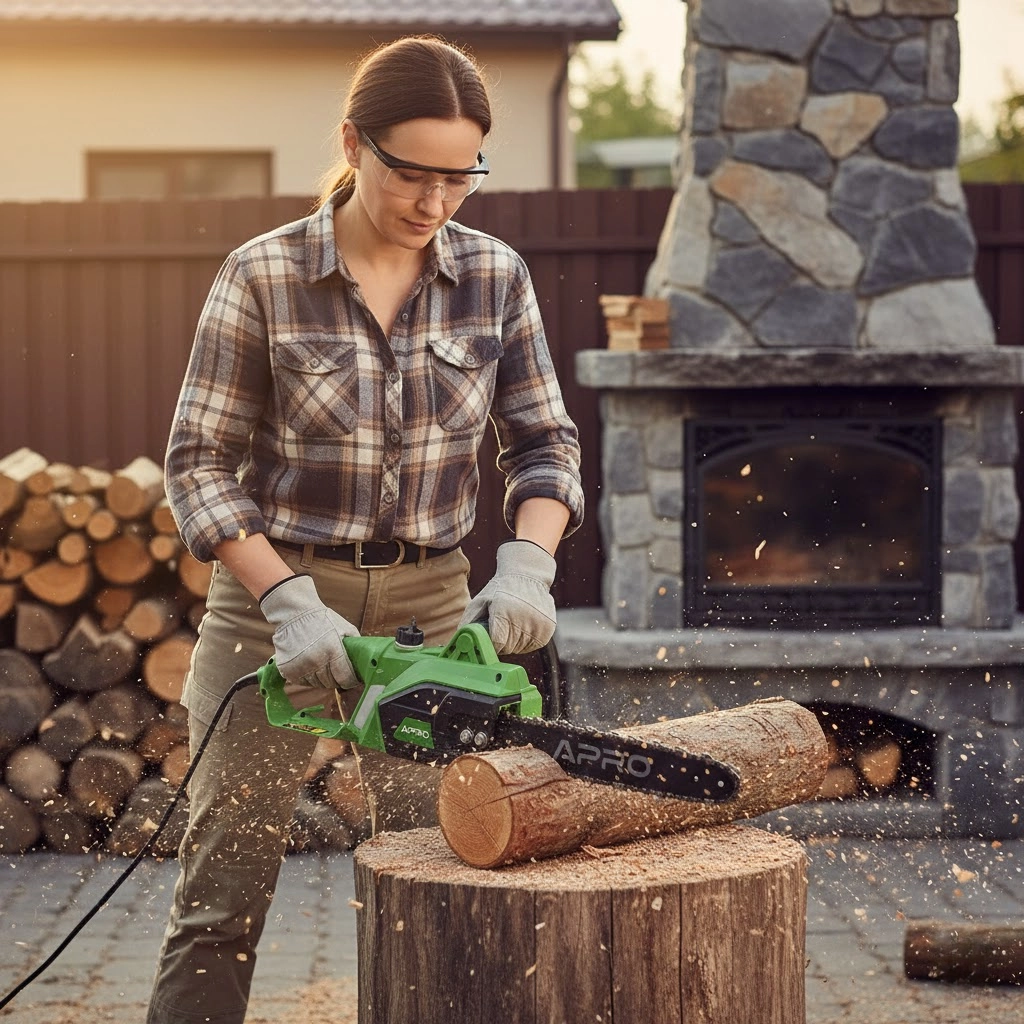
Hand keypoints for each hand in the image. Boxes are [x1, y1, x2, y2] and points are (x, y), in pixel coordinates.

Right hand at [259, 574, 358, 688]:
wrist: (294, 612)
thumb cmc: (322, 619)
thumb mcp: (345, 628)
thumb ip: (356, 645)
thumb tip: (365, 661)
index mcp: (333, 650)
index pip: (345, 679)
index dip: (350, 680)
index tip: (351, 678)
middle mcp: (316, 661)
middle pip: (331, 683)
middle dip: (336, 678)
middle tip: (335, 669)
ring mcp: (300, 666)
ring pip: (317, 684)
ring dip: (321, 678)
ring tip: (321, 663)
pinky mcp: (288, 670)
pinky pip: (303, 682)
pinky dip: (308, 677)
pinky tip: (309, 663)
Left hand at [459, 540, 556, 654]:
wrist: (528, 575)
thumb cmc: (500, 589)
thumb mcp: (480, 601)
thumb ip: (468, 623)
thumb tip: (456, 643)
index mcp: (504, 612)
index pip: (497, 644)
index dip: (491, 643)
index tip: (489, 637)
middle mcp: (523, 618)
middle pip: (508, 648)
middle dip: (502, 642)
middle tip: (501, 627)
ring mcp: (538, 624)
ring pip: (521, 648)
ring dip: (514, 642)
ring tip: (513, 623)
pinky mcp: (548, 628)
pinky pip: (533, 645)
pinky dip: (527, 640)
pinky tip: (524, 625)